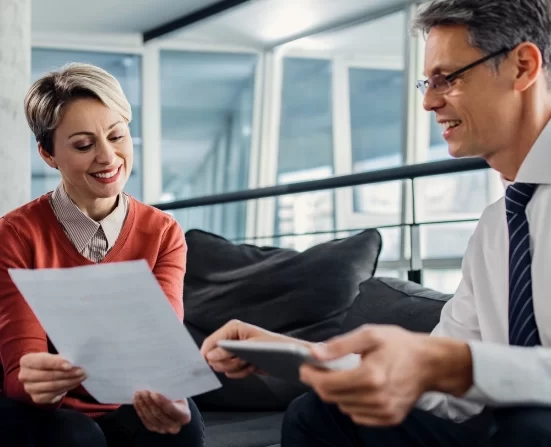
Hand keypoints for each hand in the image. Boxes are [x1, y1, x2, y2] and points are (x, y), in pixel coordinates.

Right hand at [18, 352, 86, 403]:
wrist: (40, 372)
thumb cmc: (49, 361)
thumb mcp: (52, 355)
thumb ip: (60, 359)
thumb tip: (74, 362)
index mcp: (26, 361)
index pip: (42, 362)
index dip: (56, 364)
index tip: (70, 365)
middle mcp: (24, 376)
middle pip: (48, 376)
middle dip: (67, 374)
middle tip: (82, 371)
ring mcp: (29, 389)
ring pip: (52, 387)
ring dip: (69, 382)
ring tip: (81, 377)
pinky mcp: (36, 398)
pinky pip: (53, 395)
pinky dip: (66, 389)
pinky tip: (74, 383)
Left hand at [133, 392, 190, 433]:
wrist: (176, 405)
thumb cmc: (178, 396)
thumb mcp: (178, 392)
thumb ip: (171, 391)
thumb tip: (159, 384)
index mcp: (184, 416)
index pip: (172, 410)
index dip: (162, 402)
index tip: (153, 393)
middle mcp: (175, 426)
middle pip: (159, 414)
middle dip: (150, 402)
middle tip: (144, 391)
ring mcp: (164, 429)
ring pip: (151, 418)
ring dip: (143, 405)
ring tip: (139, 394)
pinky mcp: (154, 428)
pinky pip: (145, 420)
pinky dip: (140, 410)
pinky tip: (137, 401)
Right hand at [201, 319, 307, 378]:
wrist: (288, 359)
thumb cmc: (273, 347)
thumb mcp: (250, 348)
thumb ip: (228, 351)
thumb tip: (210, 356)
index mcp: (232, 328)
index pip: (210, 342)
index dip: (208, 355)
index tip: (212, 364)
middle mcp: (231, 338)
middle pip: (213, 356)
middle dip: (228, 362)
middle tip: (242, 359)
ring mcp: (234, 350)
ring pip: (222, 365)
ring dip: (236, 368)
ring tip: (249, 362)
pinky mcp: (239, 360)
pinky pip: (230, 372)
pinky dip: (240, 372)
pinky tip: (251, 367)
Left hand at [299, 325, 450, 426]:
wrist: (430, 363)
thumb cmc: (400, 345)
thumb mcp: (369, 335)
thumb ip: (340, 345)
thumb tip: (315, 353)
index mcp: (370, 376)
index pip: (327, 384)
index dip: (311, 376)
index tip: (304, 367)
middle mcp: (376, 398)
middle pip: (332, 397)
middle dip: (320, 383)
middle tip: (318, 369)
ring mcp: (383, 411)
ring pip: (343, 407)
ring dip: (336, 393)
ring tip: (342, 376)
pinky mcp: (389, 419)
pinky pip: (358, 416)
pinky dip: (352, 403)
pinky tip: (358, 388)